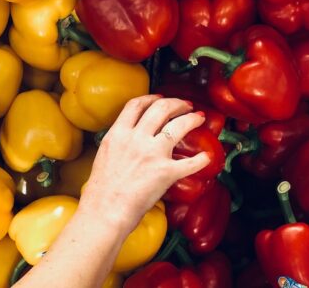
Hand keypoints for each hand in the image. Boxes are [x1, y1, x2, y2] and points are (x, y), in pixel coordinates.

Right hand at [79, 94, 210, 232]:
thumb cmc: (101, 191)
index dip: (152, 98)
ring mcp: (152, 154)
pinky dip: (202, 160)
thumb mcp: (104, 155)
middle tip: (186, 106)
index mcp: (118, 134)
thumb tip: (128, 140)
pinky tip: (207, 157)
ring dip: (192, 119)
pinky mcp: (166, 172)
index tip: (161, 98)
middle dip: (178, 103)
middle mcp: (136, 139)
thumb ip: (118, 143)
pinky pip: (190, 162)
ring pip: (178, 125)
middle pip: (161, 108)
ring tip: (199, 118)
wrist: (105, 211)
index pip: (136, 105)